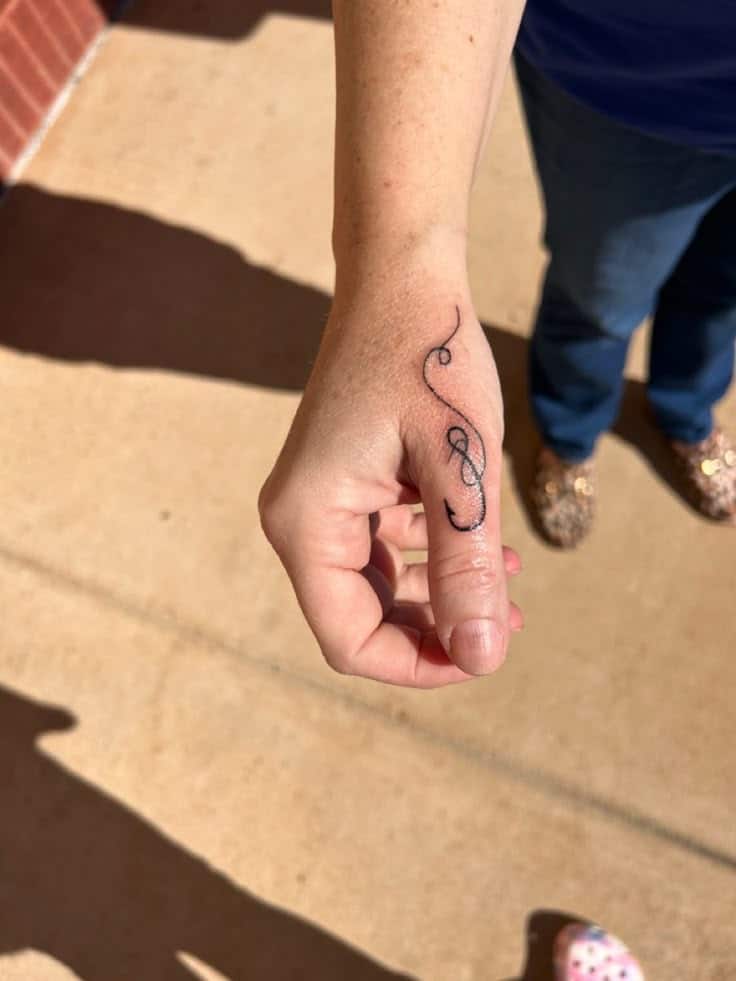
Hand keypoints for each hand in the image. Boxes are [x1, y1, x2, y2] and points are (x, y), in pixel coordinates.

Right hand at [259, 271, 522, 686]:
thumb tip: (481, 657)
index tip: (485, 653)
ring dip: (443, 595)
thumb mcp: (461, 468)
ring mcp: (322, 501)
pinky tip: (489, 545)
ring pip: (379, 586)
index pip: (349, 637)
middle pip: (361, 617)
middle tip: (509, 622)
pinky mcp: (346, 484)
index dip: (417, 664)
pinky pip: (386, 545)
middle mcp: (301, 520)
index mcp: (308, 523)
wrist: (403, 278)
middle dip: (437, 631)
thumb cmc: (431, 359)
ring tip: (511, 584)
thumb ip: (467, 565)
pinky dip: (435, 555)